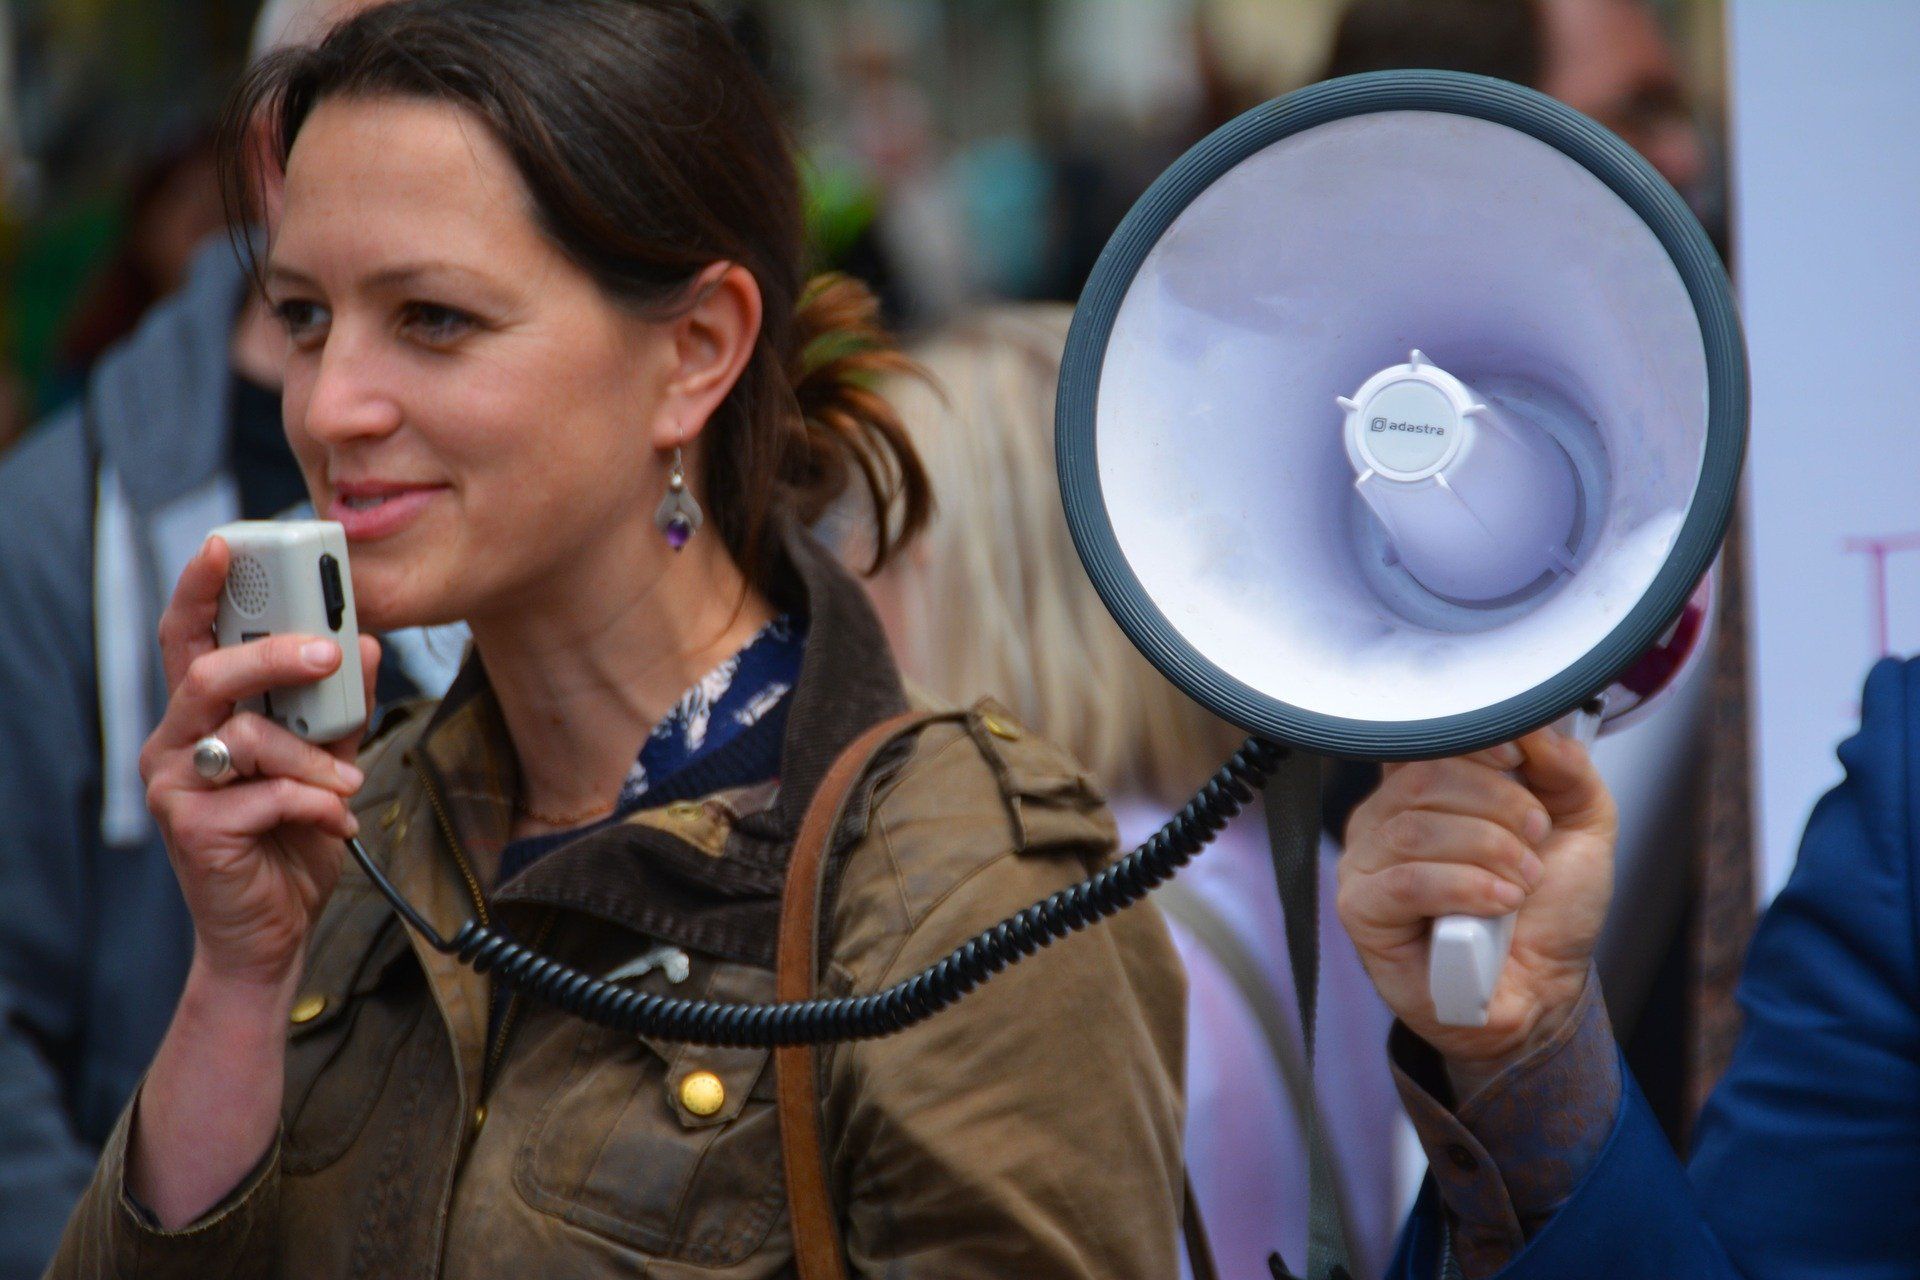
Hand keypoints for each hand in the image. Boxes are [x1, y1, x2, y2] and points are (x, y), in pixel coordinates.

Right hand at [140, 535, 381, 991]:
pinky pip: (263, 796)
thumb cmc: (292, 839)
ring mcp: (176, 786)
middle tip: (331, 655)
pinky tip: (335, 822)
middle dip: (276, 656)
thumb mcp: (328, 763)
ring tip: (347, 786)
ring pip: (245, 737)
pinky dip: (314, 805)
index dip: (201, 587)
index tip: (230, 543)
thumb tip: (366, 643)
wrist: (273, 932)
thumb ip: (340, 708)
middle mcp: (176, 743)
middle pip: (209, 673)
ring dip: (314, 758)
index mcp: (203, 716)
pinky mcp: (192, 830)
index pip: (189, 637)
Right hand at [1336, 729, 1616, 1090]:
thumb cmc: (1547, 912)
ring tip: (1522, 882)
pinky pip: (1406, 881)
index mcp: (1426, 789)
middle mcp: (1386, 819)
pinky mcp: (1362, 911)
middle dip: (1498, 805)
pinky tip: (1499, 904)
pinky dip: (1464, 887)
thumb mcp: (1581, 826)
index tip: (1517, 758)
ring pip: (1415, 829)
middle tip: (1535, 839)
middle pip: (1423, 778)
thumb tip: (1537, 727)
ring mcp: (1367, 864)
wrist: (1542, 990)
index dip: (1472, 740)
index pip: (1427, 738)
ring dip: (1489, 851)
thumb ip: (1566, 769)